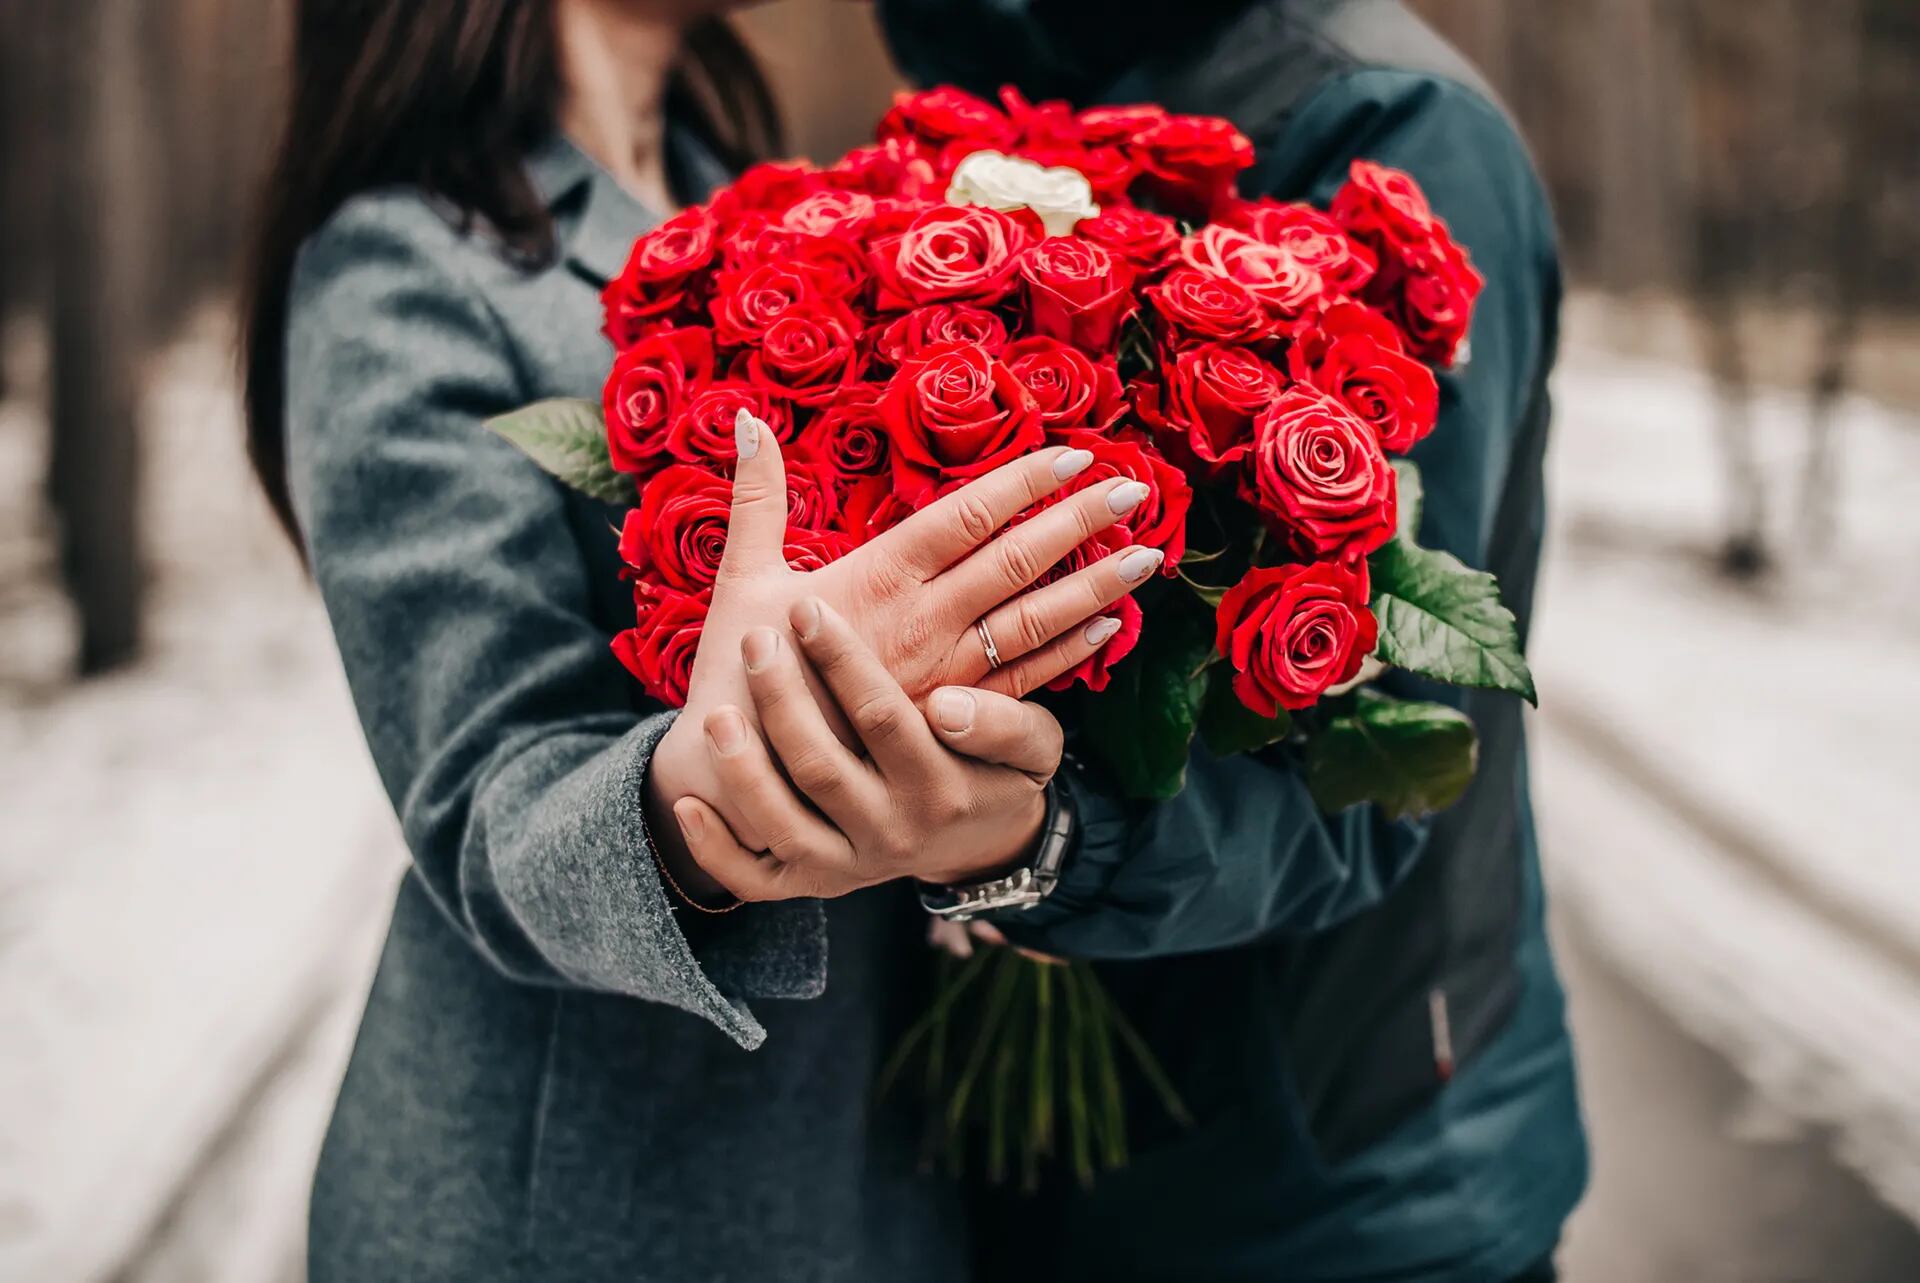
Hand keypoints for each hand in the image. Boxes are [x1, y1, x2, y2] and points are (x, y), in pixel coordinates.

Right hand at [646, 411, 1159, 900]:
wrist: (739, 778)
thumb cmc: (739, 673)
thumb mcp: (743, 578)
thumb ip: (756, 497)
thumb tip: (746, 418)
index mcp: (874, 578)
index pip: (963, 516)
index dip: (1021, 483)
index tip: (1073, 455)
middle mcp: (920, 623)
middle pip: (1013, 562)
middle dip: (1077, 521)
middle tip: (1135, 489)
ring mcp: (942, 675)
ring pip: (1031, 620)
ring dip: (1093, 585)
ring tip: (1146, 555)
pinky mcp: (950, 719)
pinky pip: (1025, 681)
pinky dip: (1070, 653)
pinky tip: (1110, 627)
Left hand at [671, 597, 1068, 899]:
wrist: (979, 845)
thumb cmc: (998, 772)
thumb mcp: (1035, 745)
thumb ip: (1006, 723)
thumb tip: (948, 704)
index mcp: (940, 787)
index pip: (883, 718)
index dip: (842, 662)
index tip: (808, 609)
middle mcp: (891, 833)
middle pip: (821, 767)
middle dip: (781, 700)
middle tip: (755, 641)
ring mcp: (848, 865)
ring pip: (782, 826)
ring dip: (743, 771)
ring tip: (715, 713)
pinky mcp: (813, 885)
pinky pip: (754, 880)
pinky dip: (716, 850)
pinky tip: (685, 805)